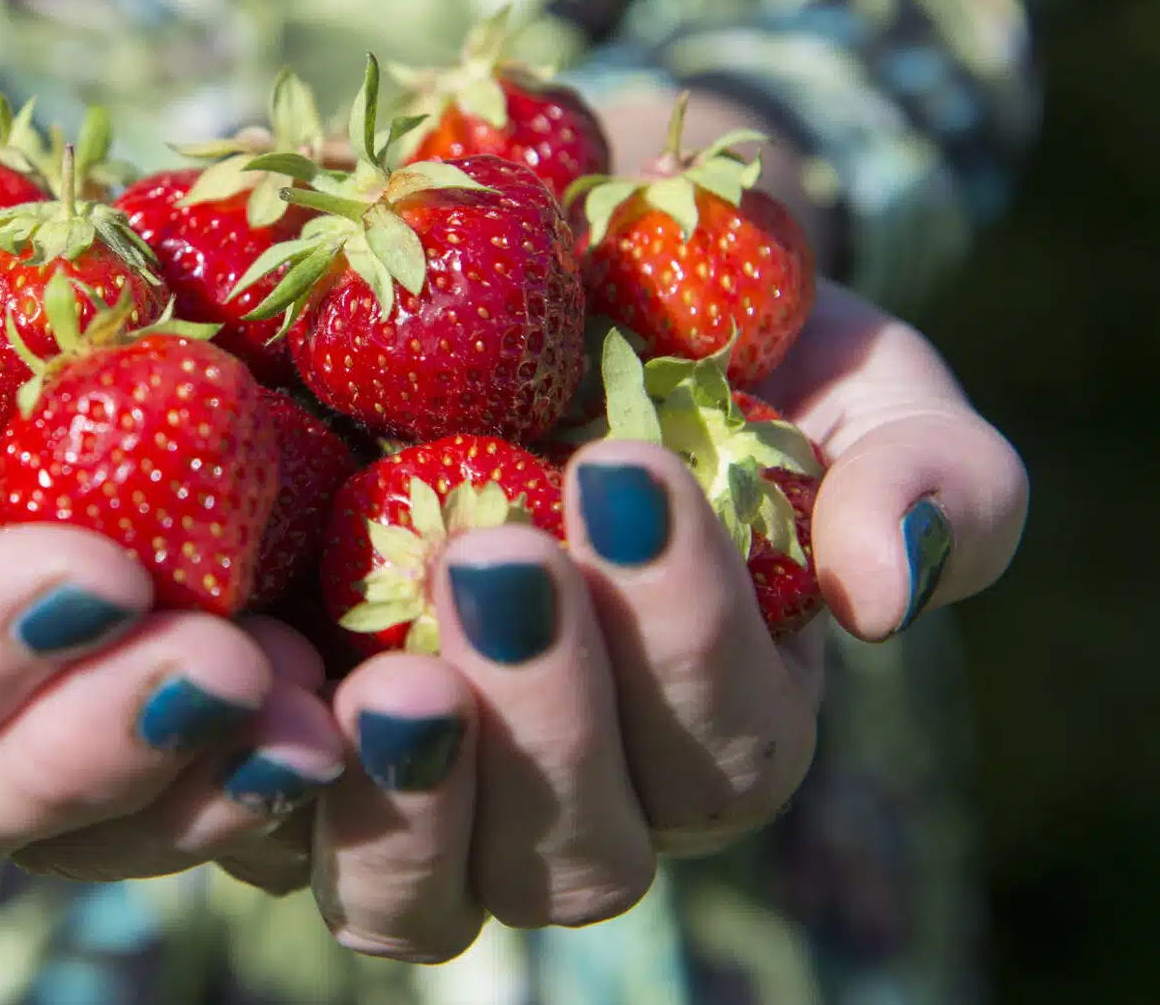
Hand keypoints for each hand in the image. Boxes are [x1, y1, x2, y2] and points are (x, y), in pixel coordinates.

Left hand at [304, 281, 1026, 959]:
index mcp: (708, 724)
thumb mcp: (841, 365)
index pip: (726, 753)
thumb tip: (889, 595)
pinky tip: (240, 670)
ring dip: (411, 796)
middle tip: (496, 558)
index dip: (686, 638)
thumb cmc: (702, 327)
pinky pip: (258, 831)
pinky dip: (250, 776)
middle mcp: (566, 788)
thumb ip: (919, 468)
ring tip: (382, 676)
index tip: (626, 472)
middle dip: (547, 718)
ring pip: (418, 898)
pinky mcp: (277, 754)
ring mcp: (415, 791)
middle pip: (578, 854)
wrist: (511, 260)